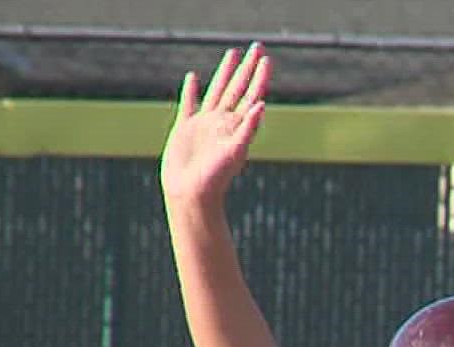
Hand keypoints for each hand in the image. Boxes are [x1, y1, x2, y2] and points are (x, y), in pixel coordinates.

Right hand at [161, 44, 271, 208]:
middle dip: (247, 67)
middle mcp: (223, 122)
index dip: (260, 77)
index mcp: (236, 126)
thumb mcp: (234, 151)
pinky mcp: (186, 129)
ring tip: (232, 53)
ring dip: (225, 73)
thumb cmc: (215, 178)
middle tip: (257, 46)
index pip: (252, 95)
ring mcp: (205, 124)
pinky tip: (193, 77)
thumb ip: (248, 128)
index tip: (267, 58)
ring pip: (217, 91)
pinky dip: (191, 91)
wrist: (191, 194)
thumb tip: (261, 105)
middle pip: (238, 88)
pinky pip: (190, 104)